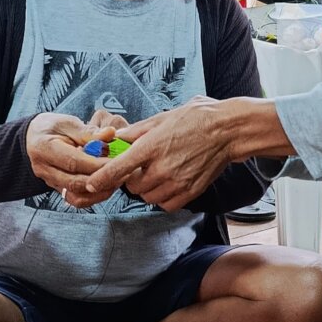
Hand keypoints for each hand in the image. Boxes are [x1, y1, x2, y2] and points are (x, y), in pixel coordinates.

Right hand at [25, 112, 116, 208]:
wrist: (33, 140)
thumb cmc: (52, 128)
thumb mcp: (68, 123)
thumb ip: (88, 131)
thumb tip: (110, 134)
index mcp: (44, 148)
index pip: (73, 162)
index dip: (98, 163)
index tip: (118, 159)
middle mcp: (44, 170)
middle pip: (75, 183)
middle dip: (103, 179)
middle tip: (125, 171)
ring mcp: (51, 183)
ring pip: (77, 197)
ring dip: (101, 191)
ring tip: (119, 179)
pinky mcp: (59, 190)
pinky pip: (77, 200)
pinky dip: (95, 196)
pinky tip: (109, 185)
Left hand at [85, 96, 232, 210]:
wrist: (228, 130)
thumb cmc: (197, 118)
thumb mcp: (163, 117)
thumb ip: (137, 131)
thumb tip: (118, 138)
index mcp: (151, 147)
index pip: (117, 170)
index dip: (100, 179)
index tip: (92, 184)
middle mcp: (161, 168)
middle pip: (132, 187)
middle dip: (132, 179)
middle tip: (141, 167)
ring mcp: (177, 182)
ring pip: (148, 197)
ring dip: (148, 189)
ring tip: (157, 174)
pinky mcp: (190, 191)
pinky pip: (166, 204)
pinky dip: (163, 198)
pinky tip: (169, 184)